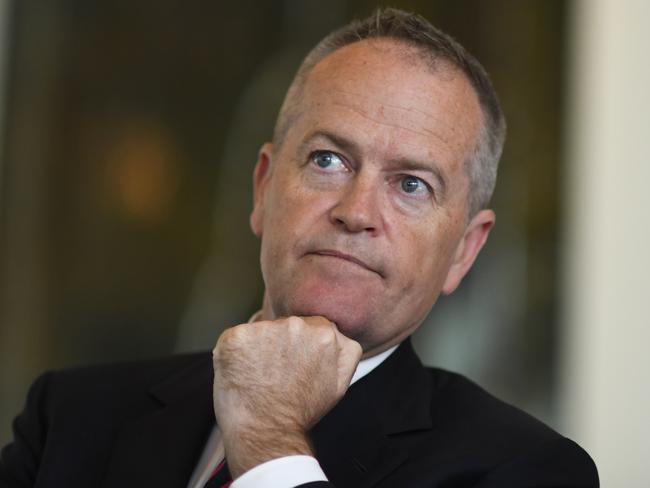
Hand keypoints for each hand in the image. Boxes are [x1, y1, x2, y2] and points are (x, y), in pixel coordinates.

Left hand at [212, 315, 361, 477]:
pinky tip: (242, 375)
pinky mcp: (236, 337)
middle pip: (284, 326)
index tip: (294, 367)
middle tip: (277, 375)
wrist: (266, 432)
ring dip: (258, 349)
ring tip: (260, 377)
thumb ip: (345, 352)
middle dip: (280, 345)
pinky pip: (235, 339)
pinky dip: (235, 355)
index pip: (309, 327)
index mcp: (323, 332)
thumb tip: (338, 334)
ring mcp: (263, 329)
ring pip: (260, 332)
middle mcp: (295, 324)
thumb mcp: (339, 383)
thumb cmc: (301, 411)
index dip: (300, 348)